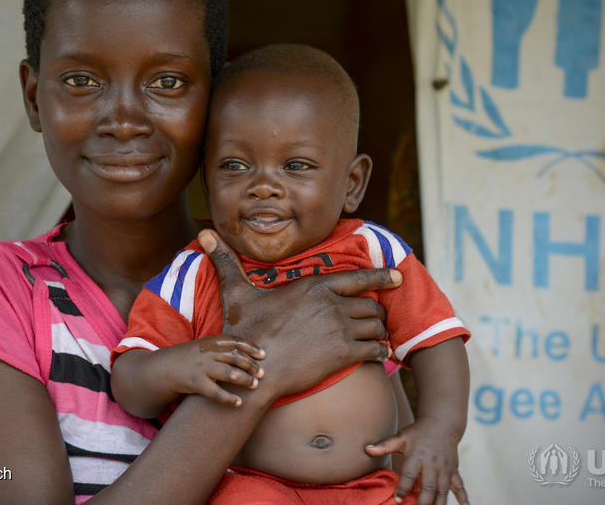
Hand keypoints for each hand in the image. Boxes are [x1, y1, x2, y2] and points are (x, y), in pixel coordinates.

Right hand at [159, 335, 264, 406]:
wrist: (165, 368)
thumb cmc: (192, 358)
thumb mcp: (205, 347)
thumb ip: (223, 348)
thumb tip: (249, 353)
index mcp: (212, 341)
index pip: (236, 342)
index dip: (251, 347)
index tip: (263, 355)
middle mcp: (208, 353)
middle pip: (235, 358)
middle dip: (251, 366)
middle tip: (262, 374)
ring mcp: (202, 368)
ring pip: (229, 373)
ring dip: (244, 380)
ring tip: (255, 385)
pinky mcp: (196, 383)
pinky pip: (215, 392)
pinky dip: (228, 398)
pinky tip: (238, 403)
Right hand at [197, 229, 399, 397]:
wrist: (253, 368)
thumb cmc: (245, 330)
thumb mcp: (236, 292)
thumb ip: (227, 262)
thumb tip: (206, 236)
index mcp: (314, 285)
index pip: (358, 277)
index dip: (381, 277)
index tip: (398, 276)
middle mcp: (332, 304)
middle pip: (371, 304)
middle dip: (375, 313)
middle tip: (374, 320)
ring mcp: (340, 329)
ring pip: (376, 326)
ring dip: (378, 333)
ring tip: (376, 338)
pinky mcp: (344, 354)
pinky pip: (375, 350)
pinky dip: (379, 353)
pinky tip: (377, 356)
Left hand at [365, 417, 468, 504]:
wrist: (442, 423)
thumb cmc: (418, 432)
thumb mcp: (401, 437)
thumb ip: (384, 445)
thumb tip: (366, 449)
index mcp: (417, 456)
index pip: (409, 474)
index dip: (403, 487)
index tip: (398, 500)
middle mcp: (432, 464)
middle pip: (428, 486)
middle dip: (423, 502)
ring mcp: (445, 469)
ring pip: (443, 490)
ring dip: (439, 504)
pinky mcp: (454, 471)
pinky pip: (460, 487)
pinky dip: (463, 499)